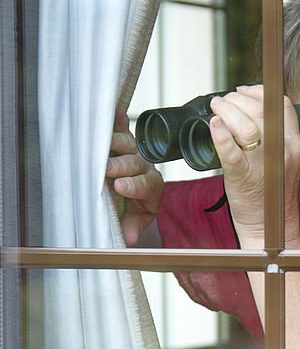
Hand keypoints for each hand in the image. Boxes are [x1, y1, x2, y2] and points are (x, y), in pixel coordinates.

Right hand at [106, 110, 163, 245]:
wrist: (129, 192)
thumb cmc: (131, 207)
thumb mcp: (133, 220)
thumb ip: (131, 227)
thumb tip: (128, 238)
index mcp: (151, 186)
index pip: (145, 185)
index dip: (134, 186)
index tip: (120, 187)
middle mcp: (144, 165)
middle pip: (134, 162)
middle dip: (121, 165)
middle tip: (107, 168)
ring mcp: (133, 149)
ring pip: (125, 142)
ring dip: (113, 141)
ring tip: (99, 140)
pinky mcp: (123, 137)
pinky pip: (121, 125)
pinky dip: (115, 118)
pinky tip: (110, 109)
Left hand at [208, 86, 299, 245]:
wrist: (269, 227)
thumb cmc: (271, 192)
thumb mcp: (284, 159)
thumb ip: (275, 136)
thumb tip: (250, 110)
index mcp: (293, 144)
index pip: (282, 105)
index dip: (260, 92)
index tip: (243, 91)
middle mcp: (281, 151)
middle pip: (261, 110)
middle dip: (237, 99)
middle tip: (222, 101)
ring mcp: (262, 165)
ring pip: (246, 126)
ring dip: (227, 110)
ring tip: (215, 108)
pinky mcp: (243, 177)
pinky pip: (231, 152)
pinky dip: (221, 135)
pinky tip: (213, 125)